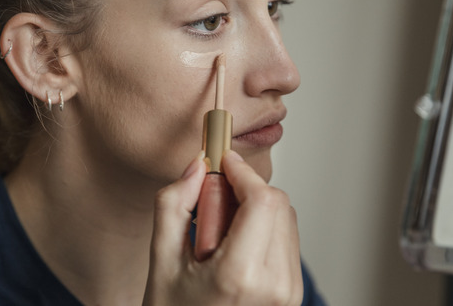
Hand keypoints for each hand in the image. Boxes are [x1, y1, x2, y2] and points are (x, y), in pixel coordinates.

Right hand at [143, 150, 302, 305]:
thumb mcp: (160, 260)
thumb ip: (173, 205)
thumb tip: (195, 166)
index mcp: (240, 276)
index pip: (263, 200)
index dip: (243, 172)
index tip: (223, 161)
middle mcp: (274, 287)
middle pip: (278, 204)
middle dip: (246, 191)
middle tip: (212, 205)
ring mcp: (288, 294)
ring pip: (286, 220)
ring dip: (255, 210)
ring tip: (219, 238)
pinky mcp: (292, 296)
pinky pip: (287, 242)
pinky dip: (263, 231)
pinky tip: (233, 250)